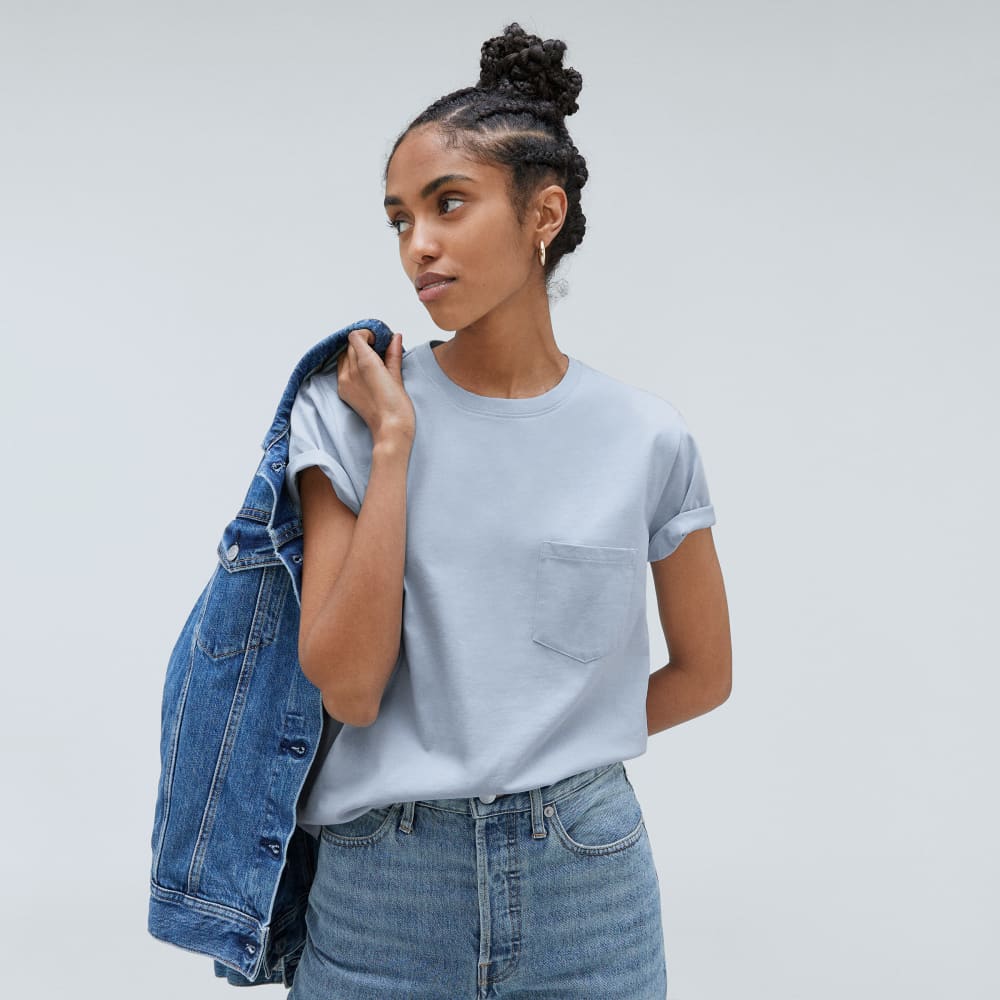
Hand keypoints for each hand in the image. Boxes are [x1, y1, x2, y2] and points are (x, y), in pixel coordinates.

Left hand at [336, 329, 414, 445]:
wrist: (390, 430)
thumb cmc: (397, 407)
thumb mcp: (397, 376)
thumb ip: (393, 354)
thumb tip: (395, 337)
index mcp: (366, 363)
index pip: (355, 337)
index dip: (366, 334)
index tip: (377, 340)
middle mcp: (351, 371)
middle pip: (350, 347)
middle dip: (362, 344)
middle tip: (378, 350)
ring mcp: (344, 382)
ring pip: (344, 358)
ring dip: (355, 355)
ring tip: (371, 363)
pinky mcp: (343, 392)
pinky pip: (341, 371)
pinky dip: (350, 367)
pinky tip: (364, 374)